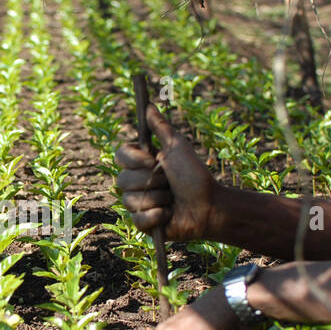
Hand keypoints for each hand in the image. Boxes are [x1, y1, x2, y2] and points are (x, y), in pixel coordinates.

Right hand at [115, 104, 217, 241]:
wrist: (210, 206)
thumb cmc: (195, 176)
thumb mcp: (178, 147)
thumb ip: (161, 128)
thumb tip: (149, 105)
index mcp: (141, 163)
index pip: (120, 156)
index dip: (135, 159)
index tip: (154, 159)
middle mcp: (136, 183)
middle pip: (123, 180)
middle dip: (152, 181)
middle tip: (170, 182)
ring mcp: (138, 204)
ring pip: (130, 201)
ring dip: (158, 199)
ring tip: (172, 199)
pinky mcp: (143, 224)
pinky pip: (138, 219)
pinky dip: (157, 216)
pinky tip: (170, 214)